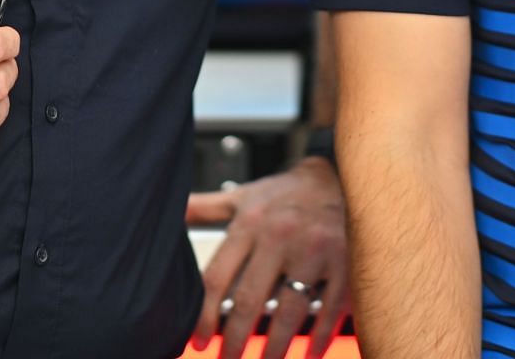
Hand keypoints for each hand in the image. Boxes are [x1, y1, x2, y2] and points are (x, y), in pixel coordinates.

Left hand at [186, 157, 349, 358]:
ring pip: (289, 311)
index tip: (199, 341)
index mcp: (250, 223)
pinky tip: (311, 352)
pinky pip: (331, 307)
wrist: (341, 173)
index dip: (204, 315)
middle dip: (235, 339)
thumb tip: (168, 210)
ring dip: (277, 346)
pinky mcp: (345, 261)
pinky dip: (321, 335)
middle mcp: (280, 236)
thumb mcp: (242, 196)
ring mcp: (315, 249)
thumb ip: (204, 207)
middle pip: (250, 301)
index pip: (218, 278)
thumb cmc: (285, 193)